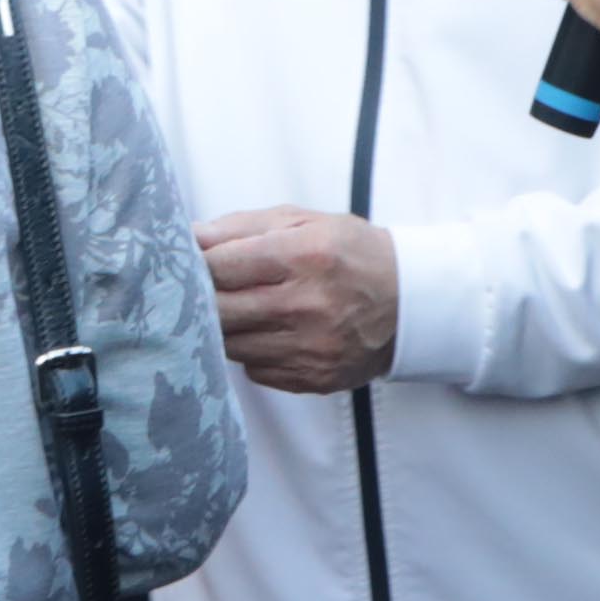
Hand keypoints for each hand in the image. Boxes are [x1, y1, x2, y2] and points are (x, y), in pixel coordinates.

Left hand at [201, 208, 401, 392]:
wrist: (410, 303)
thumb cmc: (352, 255)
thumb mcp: (303, 222)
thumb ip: (241, 227)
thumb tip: (189, 237)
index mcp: (305, 256)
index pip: (221, 266)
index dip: (197, 264)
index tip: (191, 263)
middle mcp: (308, 305)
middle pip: (220, 311)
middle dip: (202, 299)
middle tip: (201, 290)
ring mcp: (311, 348)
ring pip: (232, 345)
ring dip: (227, 328)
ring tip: (242, 309)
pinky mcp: (314, 377)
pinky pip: (255, 370)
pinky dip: (253, 352)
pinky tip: (270, 333)